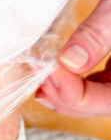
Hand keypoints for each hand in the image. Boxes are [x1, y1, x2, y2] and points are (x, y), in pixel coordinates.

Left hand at [36, 0, 110, 116]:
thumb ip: (96, 34)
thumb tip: (69, 62)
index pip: (107, 101)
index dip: (74, 93)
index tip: (47, 69)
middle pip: (100, 105)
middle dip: (66, 96)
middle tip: (37, 74)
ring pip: (96, 98)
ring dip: (66, 93)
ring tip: (39, 79)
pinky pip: (96, 83)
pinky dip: (73, 82)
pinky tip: (52, 75)